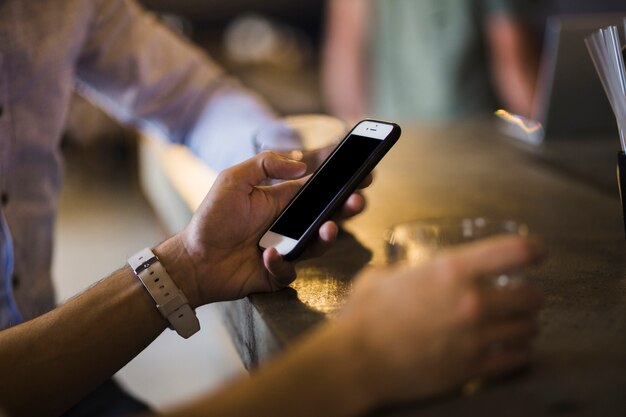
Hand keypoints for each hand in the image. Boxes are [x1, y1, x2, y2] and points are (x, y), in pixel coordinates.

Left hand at [157, 151, 367, 306]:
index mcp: (284, 199)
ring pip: (319, 244)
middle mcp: (291, 223)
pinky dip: (282, 263)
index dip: (342, 179)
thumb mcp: (233, 179)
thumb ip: (265, 163)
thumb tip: (302, 165)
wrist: (193, 260)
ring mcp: (288, 248)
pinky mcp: (279, 272)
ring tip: (329, 227)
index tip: (364, 169)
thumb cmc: (212, 218)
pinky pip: (290, 270)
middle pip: (330, 214)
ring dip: (328, 236)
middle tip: (357, 199)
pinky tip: (268, 254)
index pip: (320, 186)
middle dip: (348, 207)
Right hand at [338, 236, 544, 404]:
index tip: (537, 251)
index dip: (534, 248)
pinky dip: (519, 352)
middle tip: (522, 295)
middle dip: (530, 294)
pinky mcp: (472, 368)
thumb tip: (403, 272)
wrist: (356, 361)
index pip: (514, 251)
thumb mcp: (381, 277)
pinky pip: (516, 359)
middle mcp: (471, 302)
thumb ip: (402, 270)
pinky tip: (511, 348)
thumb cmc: (364, 316)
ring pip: (528, 328)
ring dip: (525, 323)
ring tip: (516, 323)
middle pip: (531, 296)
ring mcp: (475, 338)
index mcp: (451, 271)